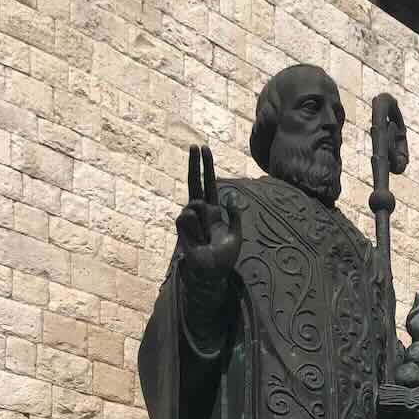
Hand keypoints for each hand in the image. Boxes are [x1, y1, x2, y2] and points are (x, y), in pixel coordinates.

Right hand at [176, 145, 240, 277]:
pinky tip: (198, 239)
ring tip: (206, 237)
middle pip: (195, 182)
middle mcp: (200, 211)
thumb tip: (229, 197)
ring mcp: (190, 218)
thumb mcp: (236, 234)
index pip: (209, 184)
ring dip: (203, 220)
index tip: (204, 149)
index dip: (207, 167)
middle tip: (195, 146)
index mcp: (213, 210)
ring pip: (195, 204)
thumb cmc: (224, 257)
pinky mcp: (181, 227)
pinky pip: (187, 216)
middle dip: (196, 164)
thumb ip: (235, 215)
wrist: (213, 272)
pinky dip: (195, 226)